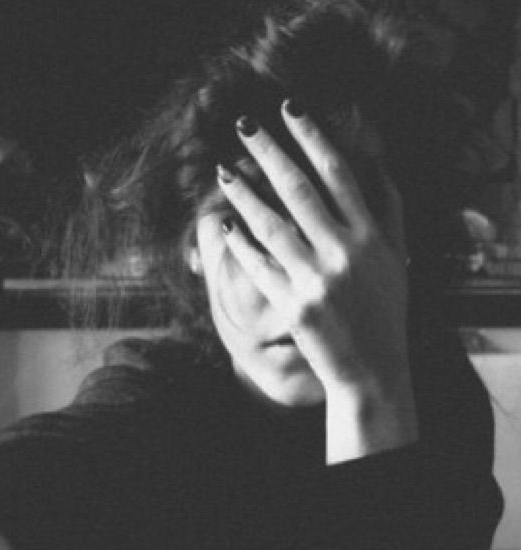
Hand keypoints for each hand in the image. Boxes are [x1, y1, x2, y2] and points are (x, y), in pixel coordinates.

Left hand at [217, 101, 417, 462]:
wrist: (373, 369)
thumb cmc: (385, 310)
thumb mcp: (398, 258)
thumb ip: (389, 209)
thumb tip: (376, 161)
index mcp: (371, 235)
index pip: (338, 172)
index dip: (312, 136)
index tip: (289, 109)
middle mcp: (344, 252)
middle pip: (298, 188)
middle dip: (268, 151)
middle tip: (244, 126)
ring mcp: (317, 279)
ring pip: (271, 224)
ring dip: (244, 194)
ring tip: (223, 172)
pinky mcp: (293, 305)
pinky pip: (260, 267)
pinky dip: (240, 245)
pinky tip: (225, 226)